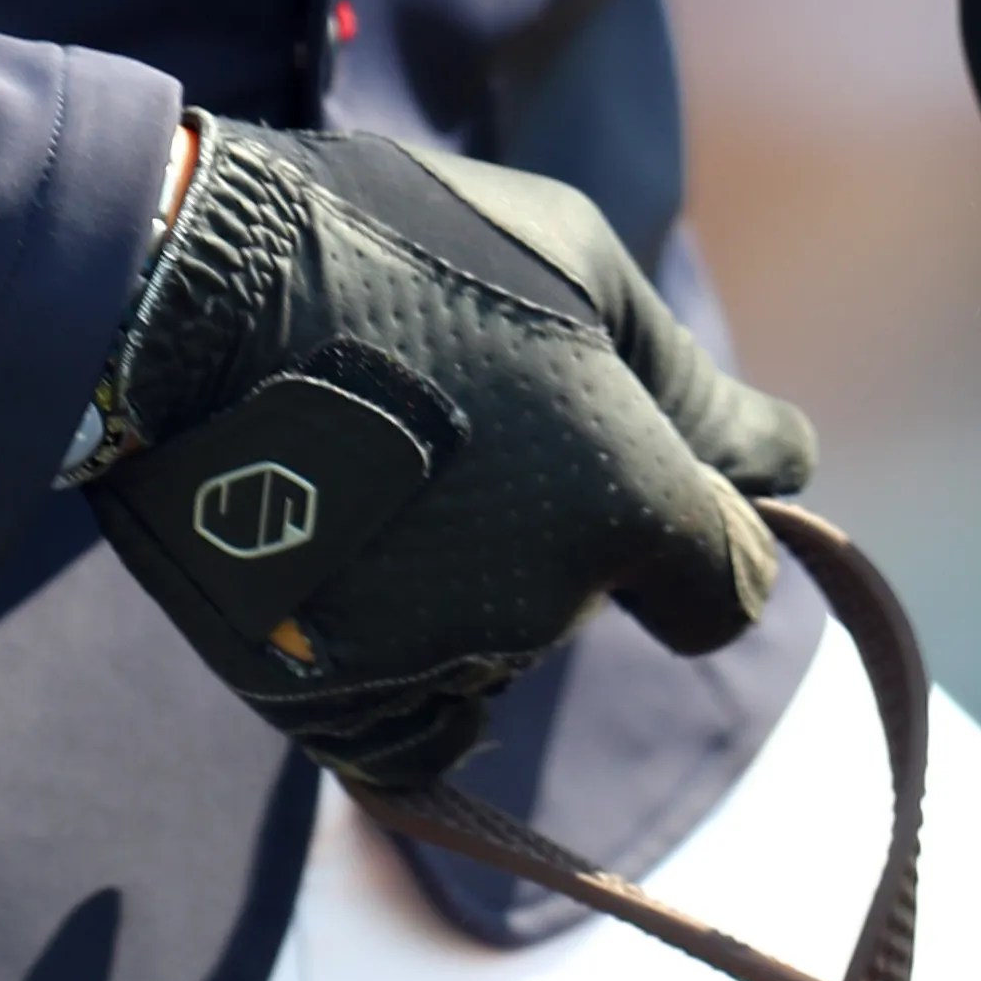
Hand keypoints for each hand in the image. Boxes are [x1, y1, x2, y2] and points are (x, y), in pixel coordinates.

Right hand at [85, 122, 812, 790]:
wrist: (187, 299)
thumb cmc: (401, 246)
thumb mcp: (576, 263)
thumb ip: (689, 385)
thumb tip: (793, 466)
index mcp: (625, 500)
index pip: (730, 583)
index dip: (695, 524)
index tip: (638, 467)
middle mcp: (546, 606)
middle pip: (596, 602)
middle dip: (564, 527)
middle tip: (467, 414)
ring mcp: (432, 664)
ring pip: (501, 655)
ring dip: (472, 585)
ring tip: (388, 462)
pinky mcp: (330, 709)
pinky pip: (419, 733)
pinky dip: (410, 671)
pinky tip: (367, 565)